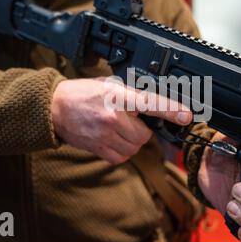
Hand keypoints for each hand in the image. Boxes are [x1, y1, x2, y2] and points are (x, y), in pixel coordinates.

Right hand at [51, 77, 191, 163]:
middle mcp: (112, 117)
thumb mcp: (109, 84)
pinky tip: (112, 139)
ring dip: (132, 141)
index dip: (170, 110)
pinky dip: (122, 151)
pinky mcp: (97, 148)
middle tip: (129, 121)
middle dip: (142, 130)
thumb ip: (132, 93)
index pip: (149, 103)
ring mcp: (104, 135)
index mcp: (117, 96)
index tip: (185, 116)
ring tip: (118, 129)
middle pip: (144, 135)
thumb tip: (155, 101)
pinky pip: (122, 157)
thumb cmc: (82, 93)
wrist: (54, 108)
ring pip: (134, 148)